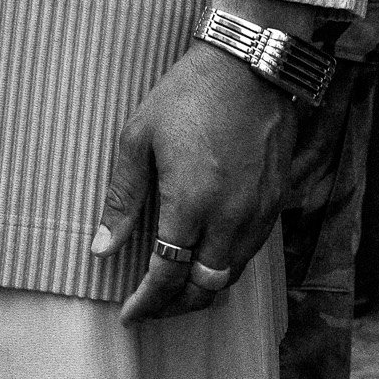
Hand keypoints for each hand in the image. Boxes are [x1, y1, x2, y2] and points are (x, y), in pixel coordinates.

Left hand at [91, 0, 312, 322]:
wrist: (248, 63)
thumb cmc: (187, 93)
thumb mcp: (139, 136)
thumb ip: (122, 198)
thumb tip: (101, 248)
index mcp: (191, 203)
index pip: (167, 276)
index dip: (146, 303)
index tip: (129, 315)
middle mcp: (230, 218)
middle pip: (204, 288)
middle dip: (174, 308)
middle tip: (150, 309)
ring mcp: (259, 212)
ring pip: (231, 276)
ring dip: (203, 291)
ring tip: (176, 291)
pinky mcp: (277, 201)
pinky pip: (252, 253)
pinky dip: (227, 266)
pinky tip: (208, 258)